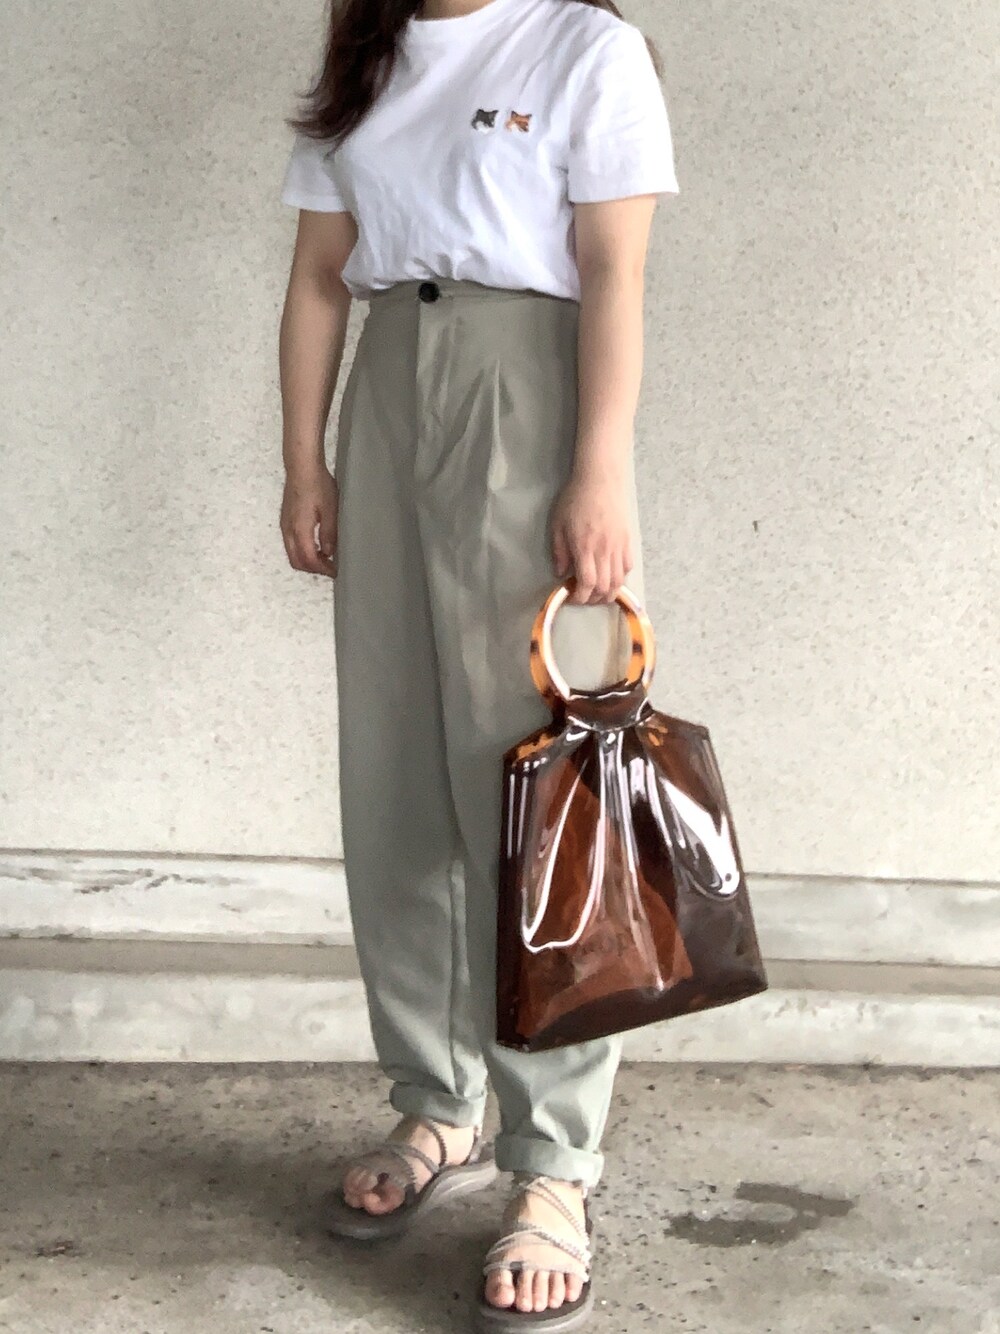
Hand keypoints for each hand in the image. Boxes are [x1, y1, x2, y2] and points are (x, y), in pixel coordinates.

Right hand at [280, 466, 338, 577]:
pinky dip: (302, 551)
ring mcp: (284, 525)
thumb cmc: (318, 485)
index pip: (308, 560)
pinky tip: (316, 545)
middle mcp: (288, 531)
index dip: (322, 570)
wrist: (302, 467)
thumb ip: (329, 534)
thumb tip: (328, 553)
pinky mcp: (285, 520)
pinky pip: (290, 544)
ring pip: (292, 554)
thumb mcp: (330, 510)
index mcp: (300, 530)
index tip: (335, 571)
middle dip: (313, 569)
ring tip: (325, 558)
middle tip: (330, 568)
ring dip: (307, 561)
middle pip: (296, 562)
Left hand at [550, 469, 634, 604]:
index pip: (587, 584)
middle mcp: (605, 551)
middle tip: (583, 596)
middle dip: (593, 598)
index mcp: (585, 548)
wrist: (600, 480)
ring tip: (597, 592)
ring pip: (619, 581)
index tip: (573, 597)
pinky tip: (610, 575)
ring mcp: (619, 547)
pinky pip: (628, 567)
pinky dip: (620, 578)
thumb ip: (560, 552)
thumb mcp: (558, 525)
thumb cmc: (575, 500)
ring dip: (608, 592)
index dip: (581, 597)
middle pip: (604, 587)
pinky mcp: (628, 541)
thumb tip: (561, 573)